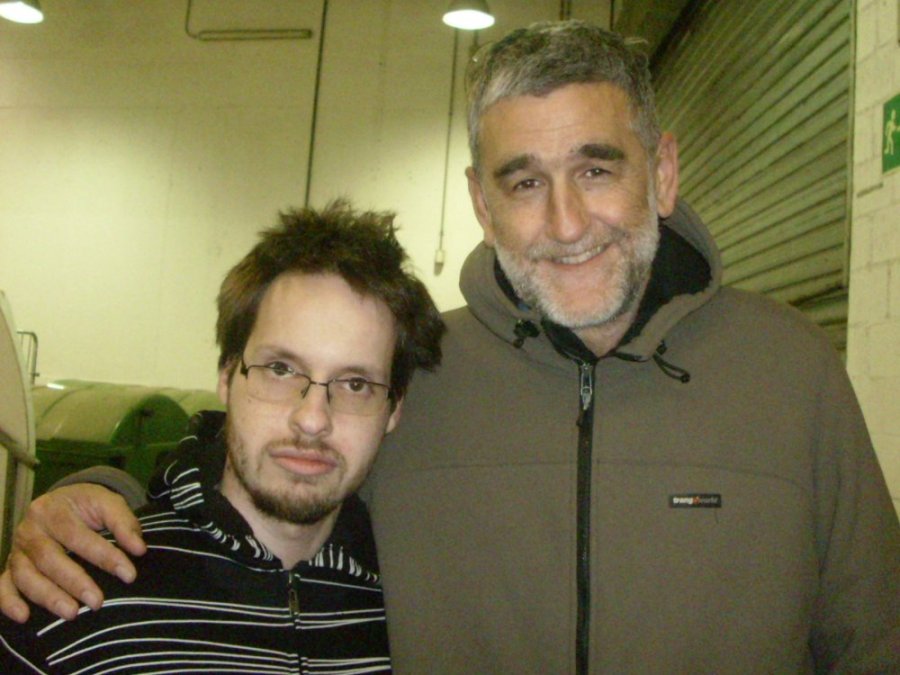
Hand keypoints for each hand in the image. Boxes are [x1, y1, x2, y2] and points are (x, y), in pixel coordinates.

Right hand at [0, 484, 145, 622]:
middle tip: (97, 602)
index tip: (129, 574)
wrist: (60, 502)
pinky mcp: (10, 567)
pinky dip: (8, 602)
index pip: (78, 536)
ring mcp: (17, 550)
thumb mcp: (107, 503)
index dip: (105, 556)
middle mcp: (29, 529)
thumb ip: (124, 523)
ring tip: (72, 613)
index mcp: (52, 509)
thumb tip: (139, 549)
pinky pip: (3, 586)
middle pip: (49, 558)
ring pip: (26, 575)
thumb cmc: (86, 505)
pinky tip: (23, 616)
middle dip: (74, 582)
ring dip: (47, 596)